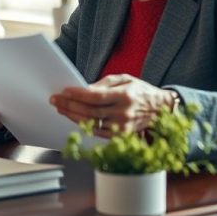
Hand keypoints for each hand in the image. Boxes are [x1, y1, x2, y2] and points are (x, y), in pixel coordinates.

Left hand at [49, 74, 175, 135]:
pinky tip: (74, 117)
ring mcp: (122, 127)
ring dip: (72, 116)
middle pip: (90, 111)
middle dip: (69, 105)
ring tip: (61, 108)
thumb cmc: (140, 91)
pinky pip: (98, 131)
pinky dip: (84, 124)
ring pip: (91, 123)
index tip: (64, 91)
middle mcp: (123, 113)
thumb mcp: (124, 79)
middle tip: (55, 100)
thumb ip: (104, 84)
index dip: (77, 95)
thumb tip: (83, 89)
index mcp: (125, 96)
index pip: (95, 97)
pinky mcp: (121, 136)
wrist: (161, 109)